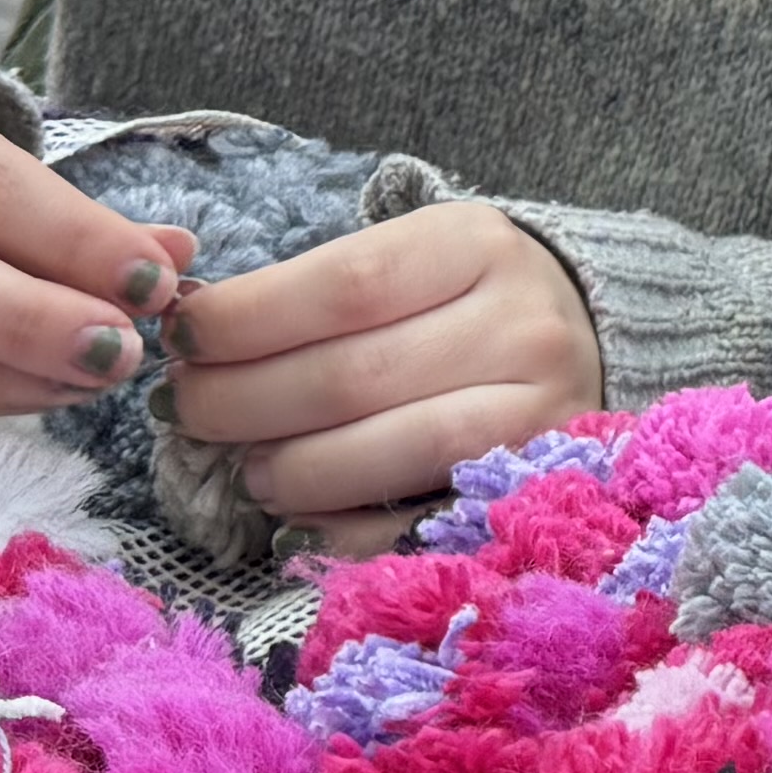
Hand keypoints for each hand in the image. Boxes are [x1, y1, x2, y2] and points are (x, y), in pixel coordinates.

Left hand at [163, 203, 601, 537]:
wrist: (591, 335)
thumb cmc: (464, 295)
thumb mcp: (411, 258)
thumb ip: (315, 291)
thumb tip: (194, 335)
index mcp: (475, 245)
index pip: (346, 283)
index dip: (246, 319)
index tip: (181, 339)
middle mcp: (520, 324)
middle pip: (355, 375)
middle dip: (243, 402)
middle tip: (185, 413)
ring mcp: (540, 410)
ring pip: (392, 450)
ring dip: (292, 469)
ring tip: (246, 469)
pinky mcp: (537, 485)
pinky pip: (423, 520)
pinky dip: (346, 527)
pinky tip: (300, 514)